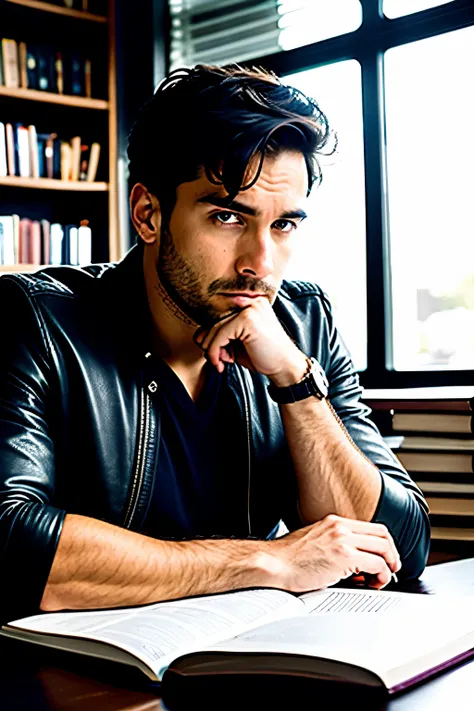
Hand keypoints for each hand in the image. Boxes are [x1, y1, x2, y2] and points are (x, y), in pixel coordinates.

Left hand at [194, 297, 306, 384]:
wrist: (285, 366)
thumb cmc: (262, 355)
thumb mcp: (236, 342)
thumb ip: (219, 335)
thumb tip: (198, 336)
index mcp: (249, 302)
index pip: (218, 314)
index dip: (210, 335)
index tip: (215, 353)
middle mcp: (250, 301)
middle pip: (214, 320)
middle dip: (210, 344)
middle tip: (218, 360)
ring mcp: (250, 308)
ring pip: (215, 328)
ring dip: (212, 350)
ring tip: (221, 362)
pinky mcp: (248, 319)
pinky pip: (220, 334)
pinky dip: (215, 351)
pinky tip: (222, 362)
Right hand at [268, 514, 400, 591]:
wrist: (274, 564)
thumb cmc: (288, 558)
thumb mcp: (314, 540)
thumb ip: (333, 542)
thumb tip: (350, 559)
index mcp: (334, 522)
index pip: (372, 527)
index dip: (384, 544)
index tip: (385, 557)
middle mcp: (340, 527)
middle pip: (382, 535)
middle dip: (392, 554)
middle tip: (391, 568)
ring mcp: (343, 540)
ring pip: (383, 548)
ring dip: (388, 566)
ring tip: (380, 579)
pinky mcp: (344, 557)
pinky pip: (376, 565)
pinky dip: (380, 576)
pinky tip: (371, 583)